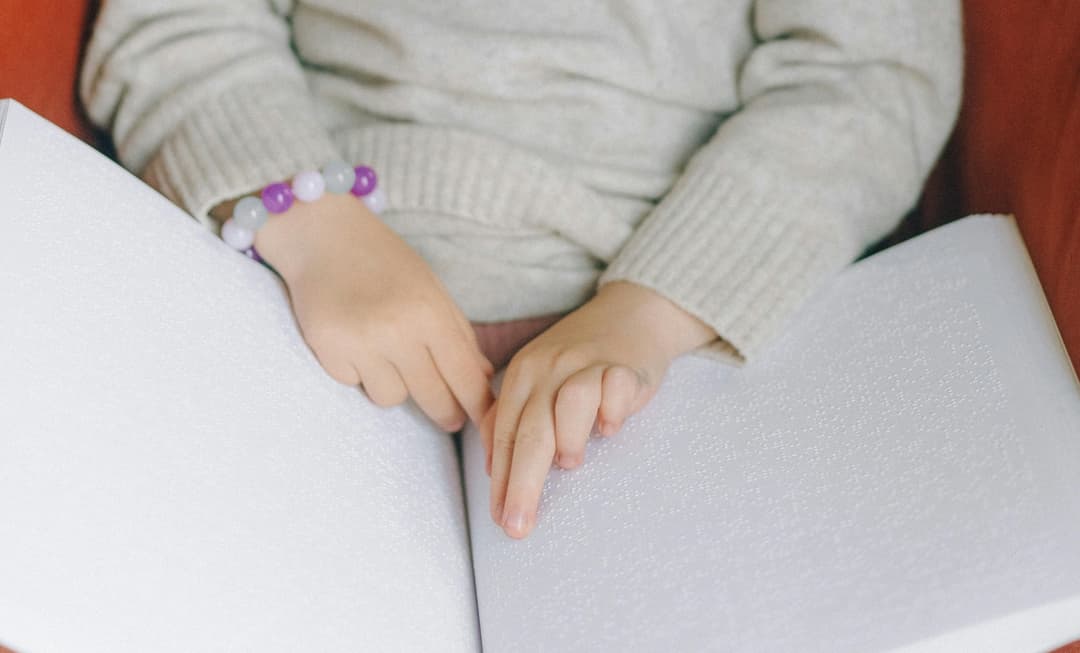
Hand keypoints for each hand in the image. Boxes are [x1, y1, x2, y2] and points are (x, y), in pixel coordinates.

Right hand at [238, 192, 494, 431]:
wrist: (323, 235)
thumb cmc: (385, 262)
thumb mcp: (431, 290)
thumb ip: (458, 335)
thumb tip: (482, 380)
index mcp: (430, 313)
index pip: (464, 375)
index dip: (478, 405)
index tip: (487, 422)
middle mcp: (397, 331)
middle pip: (432, 397)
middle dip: (445, 412)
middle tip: (450, 419)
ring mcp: (360, 343)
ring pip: (390, 398)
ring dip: (393, 384)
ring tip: (385, 354)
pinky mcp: (327, 350)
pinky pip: (354, 384)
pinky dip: (357, 371)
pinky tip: (354, 342)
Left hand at [483, 281, 716, 538]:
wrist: (632, 313)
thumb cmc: (582, 359)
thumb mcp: (539, 380)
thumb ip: (514, 418)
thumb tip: (494, 470)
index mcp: (523, 375)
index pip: (505, 434)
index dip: (501, 480)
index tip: (501, 520)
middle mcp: (550, 368)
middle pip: (531, 430)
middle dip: (522, 484)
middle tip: (519, 525)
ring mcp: (587, 364)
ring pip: (568, 404)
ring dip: (567, 440)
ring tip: (571, 463)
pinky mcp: (625, 366)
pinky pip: (614, 390)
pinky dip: (611, 414)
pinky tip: (610, 428)